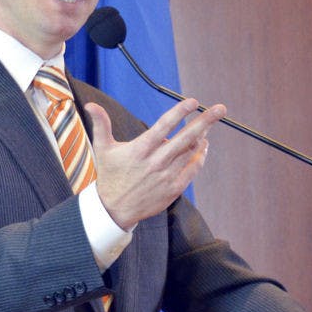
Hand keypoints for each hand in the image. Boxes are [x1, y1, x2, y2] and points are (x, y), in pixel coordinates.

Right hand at [84, 98, 225, 229]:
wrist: (114, 209)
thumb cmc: (110, 175)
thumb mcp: (103, 149)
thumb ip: (101, 124)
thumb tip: (91, 104)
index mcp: (140, 149)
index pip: (164, 125)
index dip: (180, 112)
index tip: (194, 101)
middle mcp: (156, 162)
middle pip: (185, 138)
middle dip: (205, 122)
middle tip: (221, 109)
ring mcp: (166, 176)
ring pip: (191, 153)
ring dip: (202, 138)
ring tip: (209, 126)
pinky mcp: (173, 189)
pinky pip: (192, 170)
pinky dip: (200, 157)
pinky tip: (204, 147)